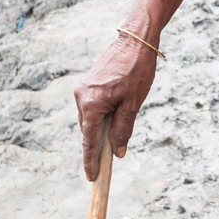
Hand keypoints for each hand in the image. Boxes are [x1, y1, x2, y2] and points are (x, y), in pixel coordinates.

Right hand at [73, 28, 156, 180]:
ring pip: (90, 120)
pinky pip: (92, 108)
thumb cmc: (137, 71)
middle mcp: (81, 97)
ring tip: (115, 139)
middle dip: (97, 147)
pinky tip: (114, 119)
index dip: (91, 161)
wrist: (136, 40)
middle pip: (88, 131)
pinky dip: (101, 117)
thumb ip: (123, 130)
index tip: (92, 177)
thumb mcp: (133, 105)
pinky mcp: (88, 83)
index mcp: (90, 104)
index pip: (89, 141)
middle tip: (107, 164)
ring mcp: (82, 89)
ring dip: (101, 130)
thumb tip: (117, 152)